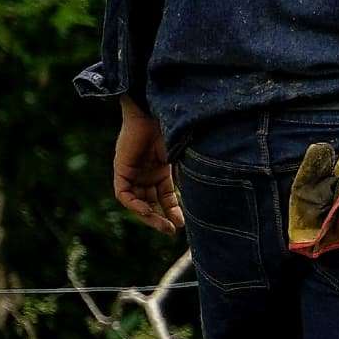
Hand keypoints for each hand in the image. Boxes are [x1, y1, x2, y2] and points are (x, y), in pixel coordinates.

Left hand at [112, 101, 181, 233]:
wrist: (157, 108)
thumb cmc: (175, 127)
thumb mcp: (184, 157)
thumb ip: (191, 174)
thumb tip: (216, 191)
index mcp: (161, 168)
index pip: (165, 196)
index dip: (172, 211)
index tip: (182, 224)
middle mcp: (145, 172)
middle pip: (150, 202)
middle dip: (160, 218)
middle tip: (171, 231)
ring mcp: (133, 170)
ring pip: (136, 201)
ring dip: (148, 216)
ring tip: (163, 225)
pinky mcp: (122, 168)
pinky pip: (123, 194)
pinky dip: (134, 204)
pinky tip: (147, 210)